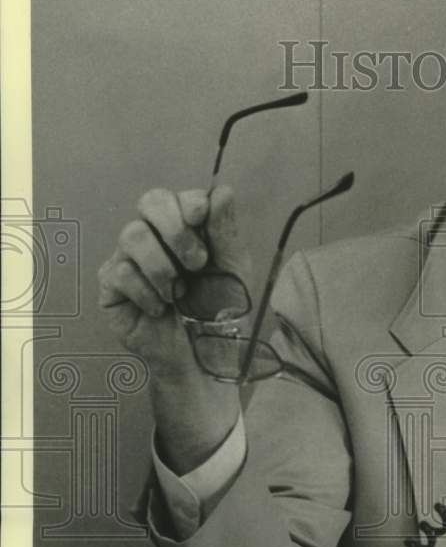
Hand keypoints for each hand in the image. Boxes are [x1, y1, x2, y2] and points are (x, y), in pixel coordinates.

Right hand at [98, 185, 247, 375]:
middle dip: (175, 229)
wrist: (202, 357)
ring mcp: (128, 259)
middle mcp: (154, 237)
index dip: (187, 203)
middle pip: (149, 202)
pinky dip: (147, 293)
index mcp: (185, 228)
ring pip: (132, 235)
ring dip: (164, 267)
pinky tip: (160, 309)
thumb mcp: (233, 270)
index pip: (175, 196)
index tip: (201, 219)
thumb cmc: (219, 311)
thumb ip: (226, 231)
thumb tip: (222, 190)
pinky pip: (119, 272)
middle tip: (197, 263)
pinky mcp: (110, 287)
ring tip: (180, 294)